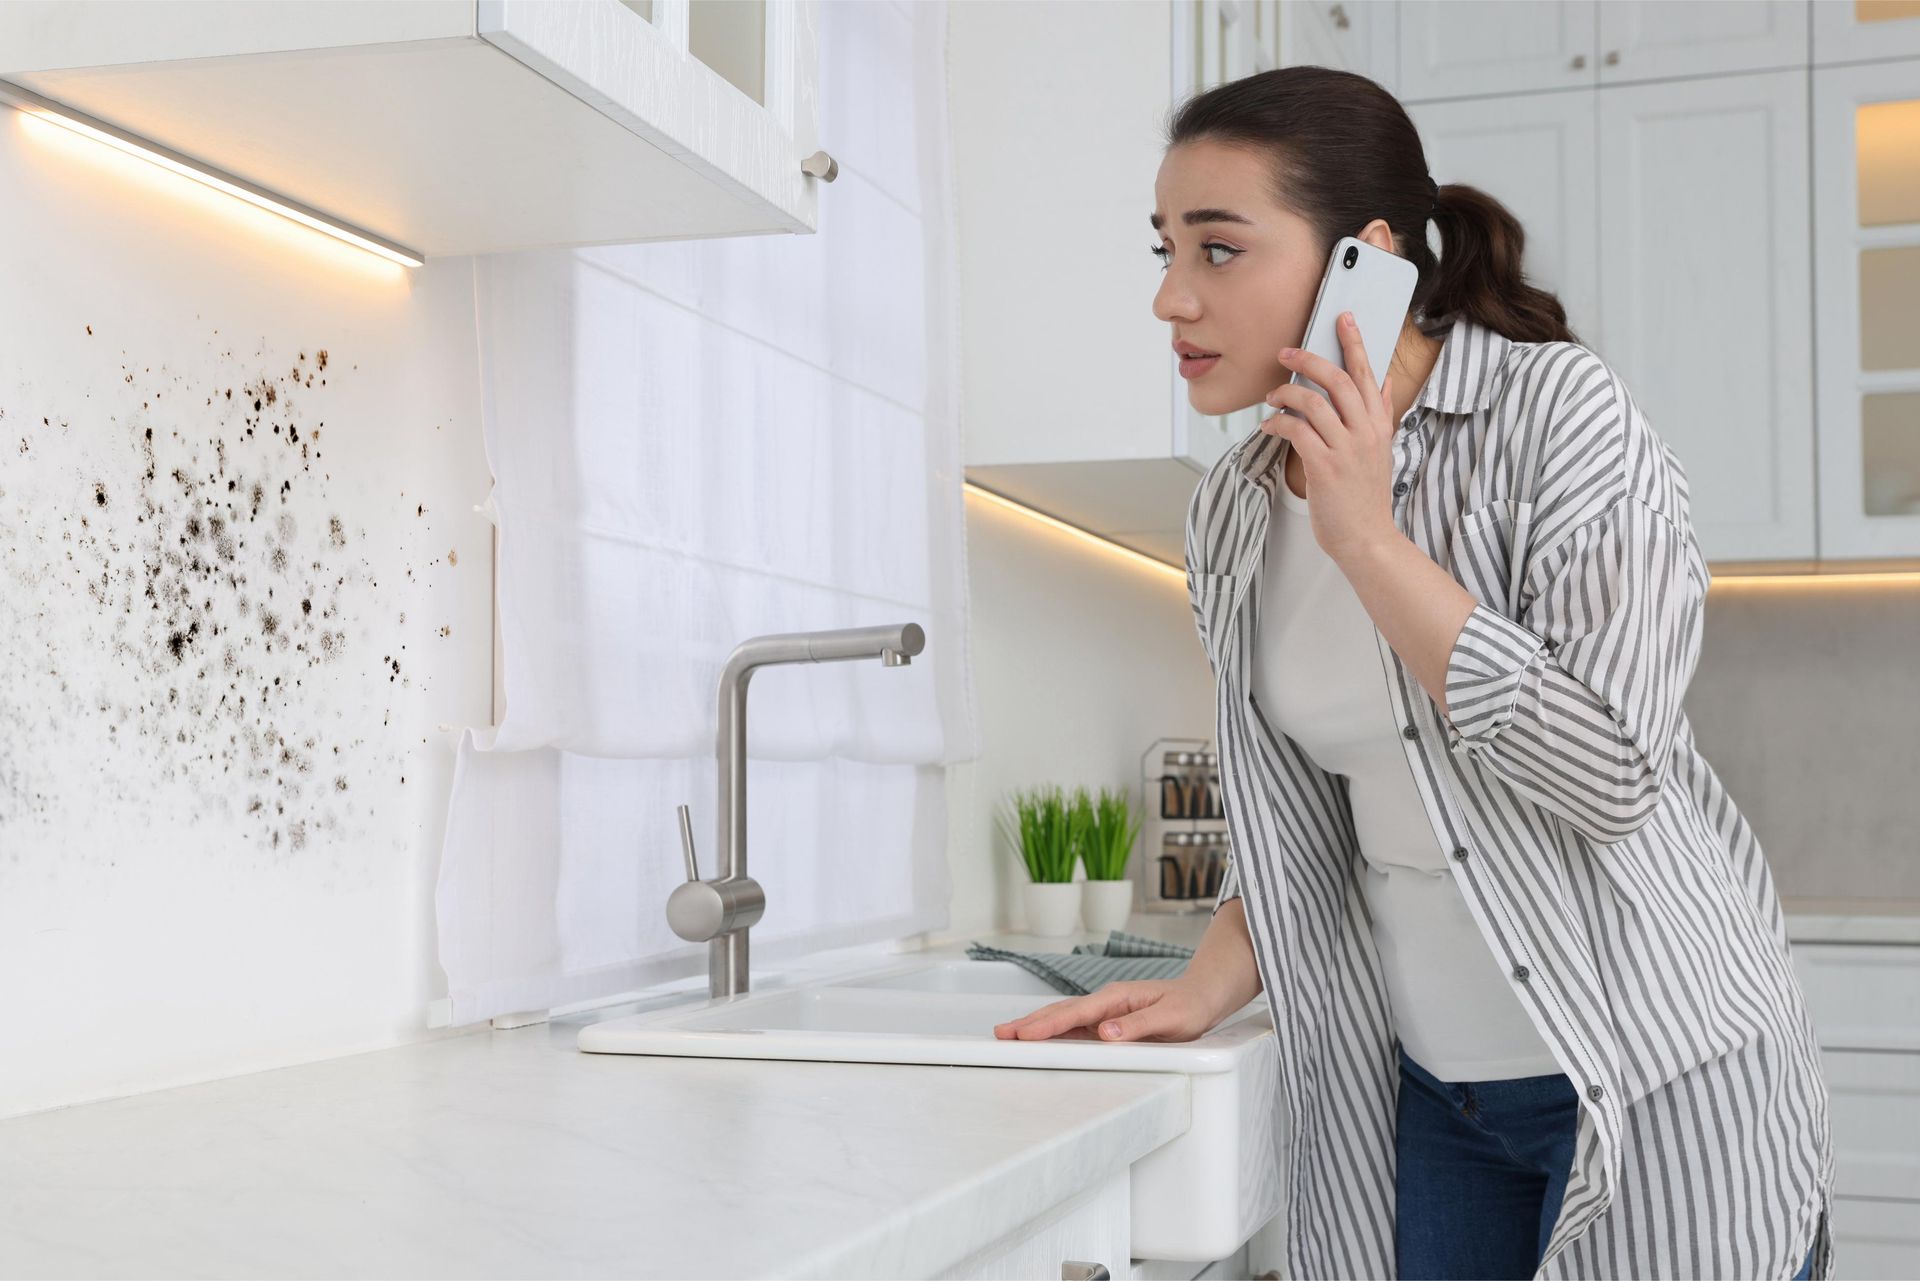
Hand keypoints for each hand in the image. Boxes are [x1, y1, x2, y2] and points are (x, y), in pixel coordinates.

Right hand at [991, 978, 1222, 1043]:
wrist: (1202, 996)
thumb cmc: (1189, 1006)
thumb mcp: (1171, 1019)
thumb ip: (1138, 1026)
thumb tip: (1105, 1032)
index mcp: (1117, 998)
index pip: (1076, 1013)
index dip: (1048, 1025)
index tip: (1024, 1034)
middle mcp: (1106, 1002)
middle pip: (1061, 1013)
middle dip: (1029, 1024)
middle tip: (1000, 1034)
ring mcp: (1104, 1011)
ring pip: (1063, 1019)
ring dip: (1035, 1026)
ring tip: (1008, 1035)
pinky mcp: (1107, 1021)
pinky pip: (1075, 1027)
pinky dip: (1052, 1032)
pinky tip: (1038, 1039)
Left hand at [1261, 310, 1399, 564]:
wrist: (1367, 539)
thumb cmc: (1366, 498)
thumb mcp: (1382, 451)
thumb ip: (1381, 414)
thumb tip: (1384, 381)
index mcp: (1380, 425)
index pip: (1366, 374)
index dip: (1354, 343)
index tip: (1342, 319)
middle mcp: (1366, 432)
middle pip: (1337, 379)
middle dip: (1308, 359)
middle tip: (1286, 352)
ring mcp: (1346, 449)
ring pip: (1313, 402)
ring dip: (1286, 393)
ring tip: (1272, 396)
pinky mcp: (1325, 467)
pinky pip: (1296, 430)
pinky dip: (1278, 422)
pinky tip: (1270, 424)